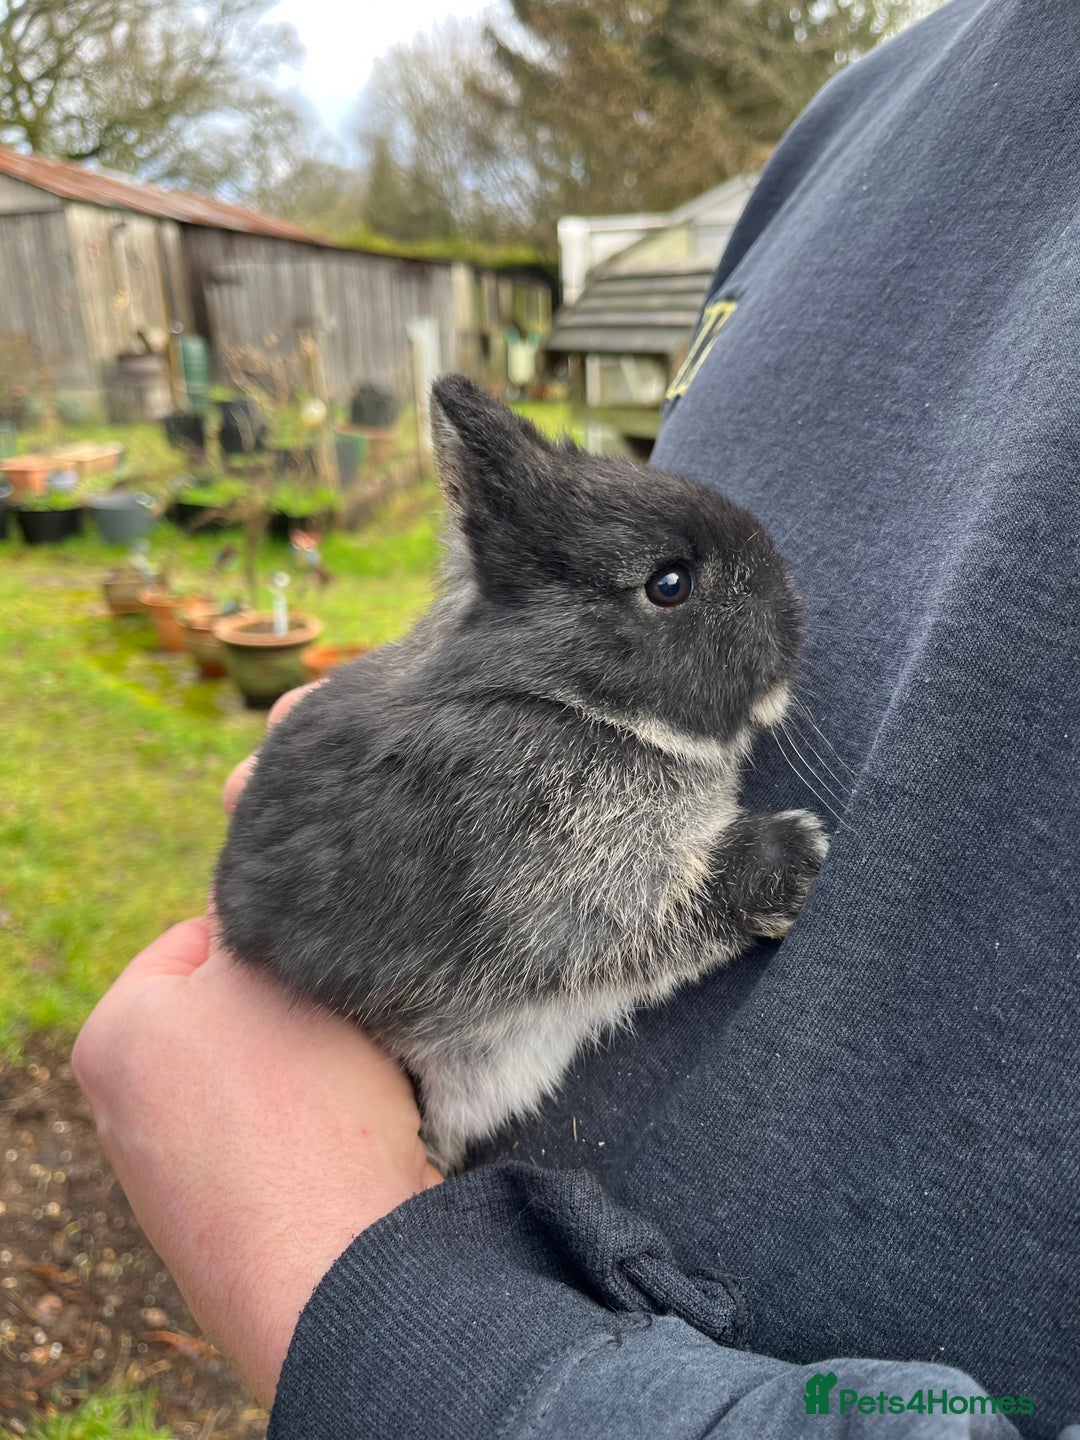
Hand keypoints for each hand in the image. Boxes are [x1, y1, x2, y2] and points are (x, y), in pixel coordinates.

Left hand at [73, 686, 441, 1405]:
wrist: (344, 1271)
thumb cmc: (305, 1099)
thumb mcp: (278, 960)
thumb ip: (261, 885)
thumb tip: (250, 786)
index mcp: (117, 1033)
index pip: (212, 938)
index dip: (290, 931)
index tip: (339, 953)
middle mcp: (124, 1109)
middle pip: (240, 1010)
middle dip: (300, 1006)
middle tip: (358, 1020)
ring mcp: (174, 1178)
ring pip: (271, 1076)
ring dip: (321, 1068)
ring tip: (368, 1082)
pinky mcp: (228, 1231)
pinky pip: (286, 1143)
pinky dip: (324, 1130)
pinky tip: (364, 1137)